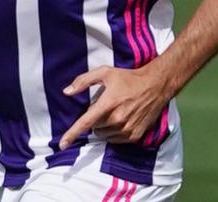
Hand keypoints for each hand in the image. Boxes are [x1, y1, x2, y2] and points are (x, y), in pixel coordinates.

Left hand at [58, 64, 173, 149]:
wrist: (155, 86)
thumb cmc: (128, 78)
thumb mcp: (104, 73)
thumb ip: (83, 81)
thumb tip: (66, 92)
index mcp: (108, 104)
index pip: (86, 122)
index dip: (72, 134)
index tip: (62, 145)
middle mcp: (117, 119)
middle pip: (94, 127)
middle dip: (95, 118)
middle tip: (105, 106)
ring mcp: (127, 129)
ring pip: (104, 134)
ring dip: (104, 126)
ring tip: (114, 111)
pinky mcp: (135, 135)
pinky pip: (115, 140)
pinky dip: (113, 132)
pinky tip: (121, 119)